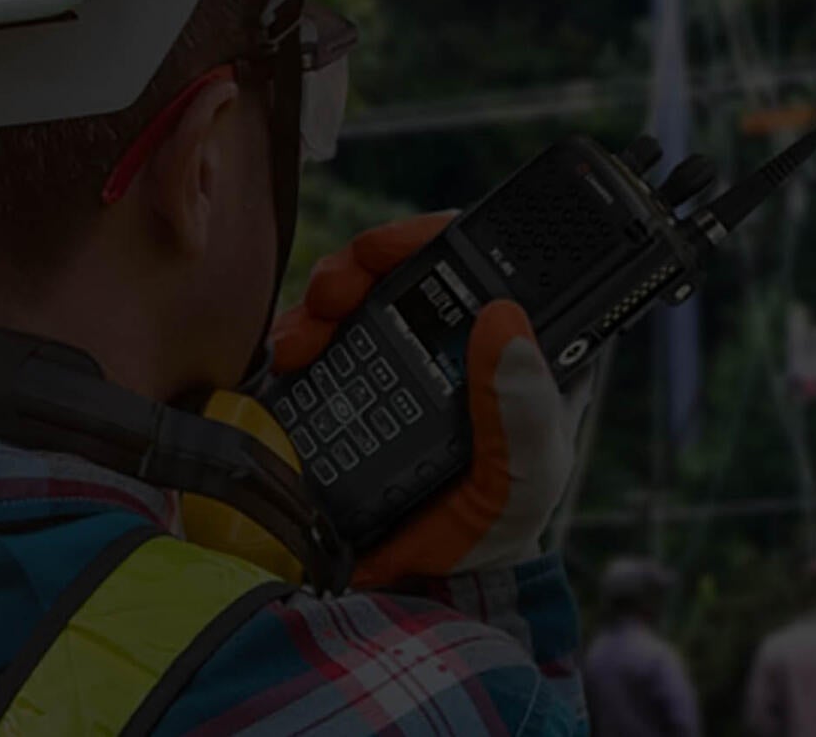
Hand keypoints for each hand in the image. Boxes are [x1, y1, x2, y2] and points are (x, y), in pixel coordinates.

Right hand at [270, 213, 586, 584]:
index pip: (479, 261)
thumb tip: (504, 319)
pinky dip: (295, 340)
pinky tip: (288, 357)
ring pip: (353, 300)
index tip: (390, 244)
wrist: (439, 581)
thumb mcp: (527, 470)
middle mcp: (453, 342)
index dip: (433, 235)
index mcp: (513, 345)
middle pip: (403, 270)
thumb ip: (522, 405)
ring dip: (320, 302)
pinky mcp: (351, 391)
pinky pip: (318, 347)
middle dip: (359, 264)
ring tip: (303, 336)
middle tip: (335, 289)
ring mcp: (398, 362)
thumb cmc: (503, 518)